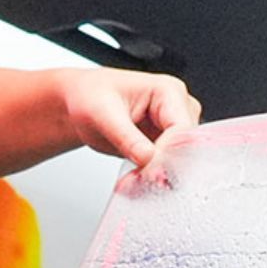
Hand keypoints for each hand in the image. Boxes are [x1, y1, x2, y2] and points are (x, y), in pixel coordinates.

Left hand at [56, 67, 201, 168]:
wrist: (78, 102)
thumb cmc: (88, 97)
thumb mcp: (101, 114)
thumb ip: (126, 137)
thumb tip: (148, 158)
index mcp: (168, 90)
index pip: (183, 129)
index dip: (169, 153)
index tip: (151, 171)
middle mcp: (179, 107)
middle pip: (187, 146)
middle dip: (165, 164)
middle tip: (142, 177)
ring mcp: (176, 125)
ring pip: (183, 158)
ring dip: (162, 171)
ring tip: (138, 175)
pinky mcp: (170, 141)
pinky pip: (172, 164)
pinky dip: (157, 173)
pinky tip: (141, 173)